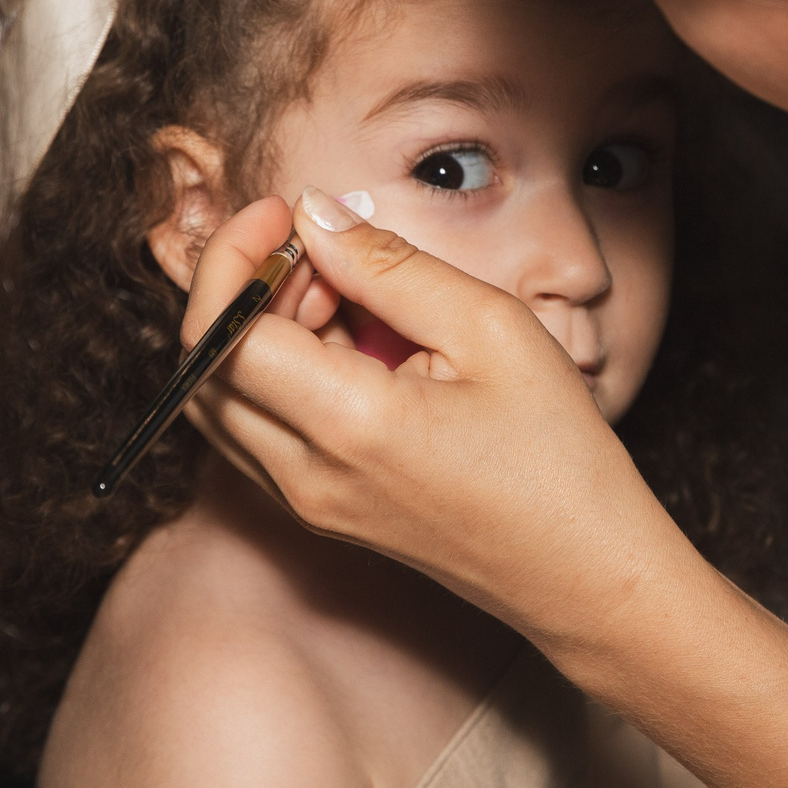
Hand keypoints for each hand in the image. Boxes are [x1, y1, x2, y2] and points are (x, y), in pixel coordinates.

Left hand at [179, 190, 680, 648]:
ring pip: (224, 400)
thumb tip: (315, 215)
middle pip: (204, 368)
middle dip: (243, 290)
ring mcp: (308, 503)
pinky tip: (352, 347)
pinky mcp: (322, 511)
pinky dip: (278, 375)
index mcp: (348, 426)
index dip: (234, 257)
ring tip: (345, 298)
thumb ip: (390, 266)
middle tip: (323, 254)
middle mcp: (306, 476)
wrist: (583, 575)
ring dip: (257, 333)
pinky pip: (259, 432)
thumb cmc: (558, 456)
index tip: (281, 213)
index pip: (222, 333)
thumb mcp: (491, 328)